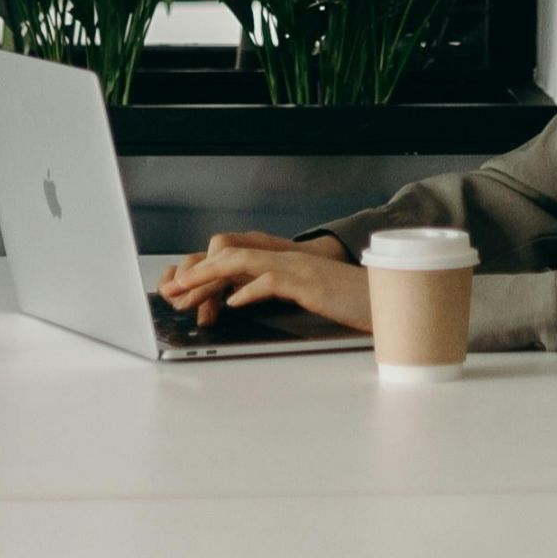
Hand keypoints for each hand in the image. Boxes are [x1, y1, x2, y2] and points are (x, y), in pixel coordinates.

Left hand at [156, 232, 359, 328]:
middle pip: (230, 255)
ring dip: (210, 277)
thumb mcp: (304, 293)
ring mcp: (298, 268)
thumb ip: (273, 288)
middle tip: (170, 292)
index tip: (180, 291)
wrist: (386, 300)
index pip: (233, 258)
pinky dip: (249, 290)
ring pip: (242, 261)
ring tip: (187, 293)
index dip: (203, 272)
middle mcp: (286, 258)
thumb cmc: (348, 302)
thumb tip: (237, 296)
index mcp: (283, 261)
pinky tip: (234, 303)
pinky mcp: (311, 284)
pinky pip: (273, 280)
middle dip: (196, 273)